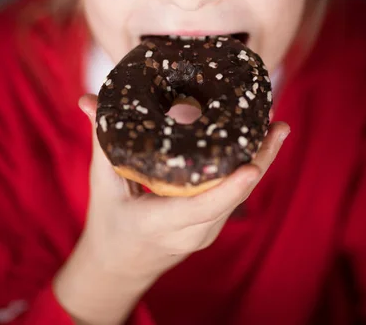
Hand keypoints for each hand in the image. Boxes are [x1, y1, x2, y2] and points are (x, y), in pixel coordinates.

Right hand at [54, 94, 288, 324]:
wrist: (119, 266)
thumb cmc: (109, 223)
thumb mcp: (102, 184)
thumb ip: (102, 141)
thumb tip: (87, 100)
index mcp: (158, 223)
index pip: (198, 208)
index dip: (228, 188)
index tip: (251, 166)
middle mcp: (188, 233)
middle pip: (232, 198)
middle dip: (260, 162)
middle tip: (278, 128)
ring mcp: (204, 233)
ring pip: (239, 197)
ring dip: (260, 163)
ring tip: (274, 129)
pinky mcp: (211, 227)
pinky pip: (234, 198)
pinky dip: (248, 172)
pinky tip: (259, 145)